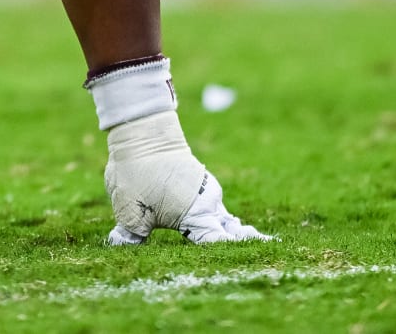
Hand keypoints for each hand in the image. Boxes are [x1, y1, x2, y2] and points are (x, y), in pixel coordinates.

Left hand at [104, 111, 268, 244]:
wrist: (142, 130)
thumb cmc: (136, 172)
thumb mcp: (128, 209)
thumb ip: (131, 235)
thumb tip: (123, 246)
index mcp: (197, 213)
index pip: (218, 243)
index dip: (228, 255)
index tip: (244, 265)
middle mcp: (209, 202)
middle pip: (231, 230)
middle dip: (247, 241)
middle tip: (273, 248)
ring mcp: (206, 190)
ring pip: (224, 216)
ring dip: (232, 229)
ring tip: (252, 240)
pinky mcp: (199, 181)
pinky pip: (214, 204)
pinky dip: (219, 215)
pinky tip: (225, 223)